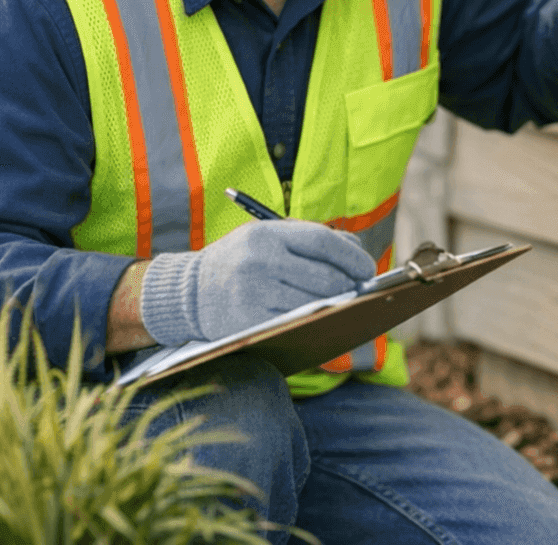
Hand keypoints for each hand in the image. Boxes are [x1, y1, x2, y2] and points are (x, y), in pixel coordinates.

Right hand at [138, 219, 375, 344]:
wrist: (189, 291)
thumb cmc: (240, 260)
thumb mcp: (266, 237)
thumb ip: (308, 239)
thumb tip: (356, 252)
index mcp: (266, 233)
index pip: (323, 241)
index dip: (352, 256)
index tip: (368, 268)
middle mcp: (260, 261)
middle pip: (324, 276)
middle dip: (348, 286)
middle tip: (359, 291)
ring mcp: (254, 293)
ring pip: (314, 303)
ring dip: (335, 306)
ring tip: (343, 304)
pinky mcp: (250, 322)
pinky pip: (296, 324)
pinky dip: (314, 323)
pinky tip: (321, 321)